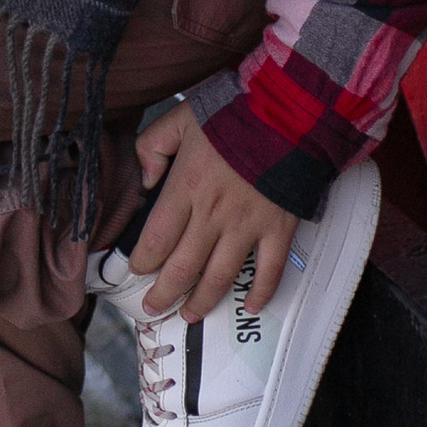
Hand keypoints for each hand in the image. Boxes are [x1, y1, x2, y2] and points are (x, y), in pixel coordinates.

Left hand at [132, 105, 300, 323]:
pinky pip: (270, 272)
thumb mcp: (180, 118)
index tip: (136, 272)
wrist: (290, 111)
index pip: (155, 240)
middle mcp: (213, 215)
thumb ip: (152, 147)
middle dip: (163, 295)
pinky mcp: (280, 230)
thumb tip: (145, 181)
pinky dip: (260, 294)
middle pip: (182, 268)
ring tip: (189, 316)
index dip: (142, 263)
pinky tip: (249, 307)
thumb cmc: (232, 112)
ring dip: (202, 302)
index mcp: (185, 188)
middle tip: (153, 309)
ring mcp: (248, 226)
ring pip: (220, 278)